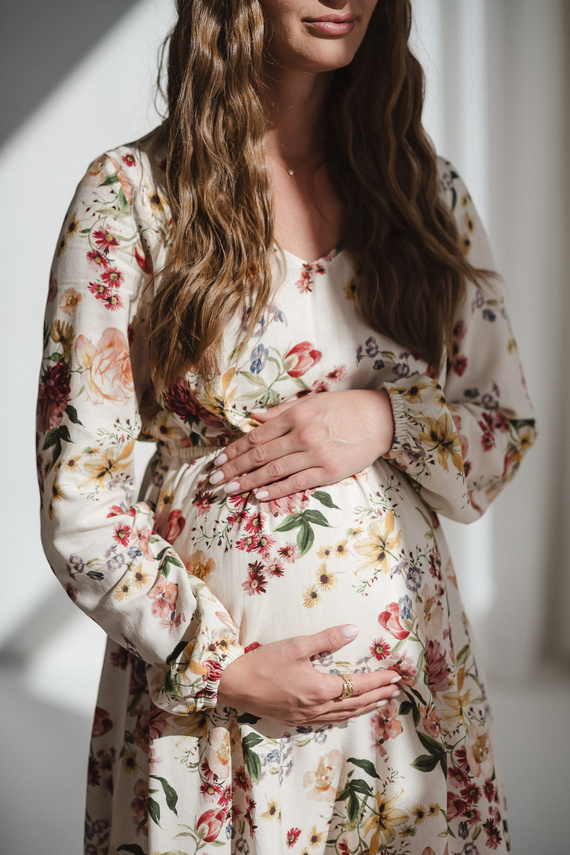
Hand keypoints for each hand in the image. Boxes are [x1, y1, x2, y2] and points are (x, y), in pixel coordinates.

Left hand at [209, 389, 394, 501]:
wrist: (381, 419)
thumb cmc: (345, 408)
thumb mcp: (311, 401)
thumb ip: (280, 412)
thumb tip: (252, 416)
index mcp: (295, 415)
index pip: (256, 435)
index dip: (235, 449)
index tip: (219, 459)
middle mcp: (302, 434)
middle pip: (259, 455)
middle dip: (234, 468)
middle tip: (214, 479)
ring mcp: (315, 454)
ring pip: (273, 471)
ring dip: (247, 481)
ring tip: (229, 489)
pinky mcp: (328, 471)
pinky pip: (296, 483)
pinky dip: (275, 490)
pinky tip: (258, 495)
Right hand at [217, 624, 401, 726]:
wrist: (234, 686)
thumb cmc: (264, 663)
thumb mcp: (296, 645)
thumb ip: (327, 639)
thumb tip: (354, 630)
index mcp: (321, 689)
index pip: (359, 685)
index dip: (379, 680)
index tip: (396, 675)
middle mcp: (318, 708)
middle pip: (357, 703)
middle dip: (378, 695)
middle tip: (396, 690)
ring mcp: (307, 717)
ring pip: (345, 715)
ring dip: (365, 708)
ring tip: (381, 702)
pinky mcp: (297, 720)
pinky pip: (330, 721)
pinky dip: (346, 716)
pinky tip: (348, 713)